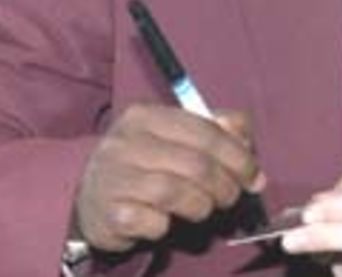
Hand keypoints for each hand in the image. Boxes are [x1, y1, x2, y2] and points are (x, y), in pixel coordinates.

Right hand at [73, 103, 264, 251]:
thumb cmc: (143, 162)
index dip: (239, 157)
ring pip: (176, 192)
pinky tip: (164, 221)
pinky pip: (152, 222)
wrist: (86, 195)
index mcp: (146, 116)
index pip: (206, 132)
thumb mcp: (176, 136)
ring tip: (203, 208)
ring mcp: (112, 178)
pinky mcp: (107, 213)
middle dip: (225, 185)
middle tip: (232, 197)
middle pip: (195, 164)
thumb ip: (215, 129)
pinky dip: (167, 225)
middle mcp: (125, 142)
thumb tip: (246, 141)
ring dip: (201, 206)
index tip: (254, 177)